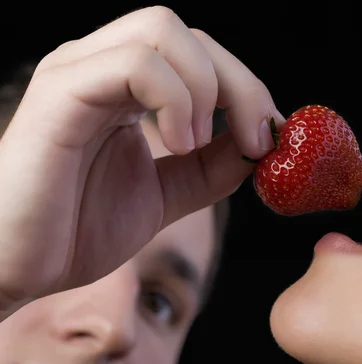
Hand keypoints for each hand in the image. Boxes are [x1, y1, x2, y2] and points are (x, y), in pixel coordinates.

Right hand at [0, 6, 282, 312]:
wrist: (13, 268)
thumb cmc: (74, 230)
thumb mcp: (164, 196)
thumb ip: (208, 169)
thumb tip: (256, 146)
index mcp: (124, 88)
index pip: (199, 54)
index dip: (245, 88)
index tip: (271, 135)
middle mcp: (100, 67)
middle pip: (189, 35)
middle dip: (240, 84)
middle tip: (258, 140)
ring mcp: (78, 73)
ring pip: (164, 30)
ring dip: (207, 88)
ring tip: (199, 145)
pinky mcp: (61, 94)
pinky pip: (133, 63)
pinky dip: (175, 99)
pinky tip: (180, 144)